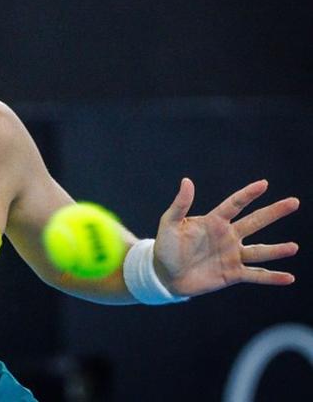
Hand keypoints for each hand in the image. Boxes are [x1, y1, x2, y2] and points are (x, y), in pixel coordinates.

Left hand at [153, 178, 298, 296]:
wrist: (164, 274)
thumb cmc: (165, 246)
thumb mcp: (169, 223)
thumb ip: (180, 204)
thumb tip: (187, 180)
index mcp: (213, 221)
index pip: (234, 204)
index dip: (248, 194)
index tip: (264, 184)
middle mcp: (227, 236)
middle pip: (255, 222)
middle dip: (274, 212)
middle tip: (294, 202)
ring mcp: (232, 255)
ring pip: (259, 251)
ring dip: (277, 250)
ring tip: (294, 247)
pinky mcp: (232, 274)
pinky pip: (255, 275)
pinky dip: (272, 277)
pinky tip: (289, 277)